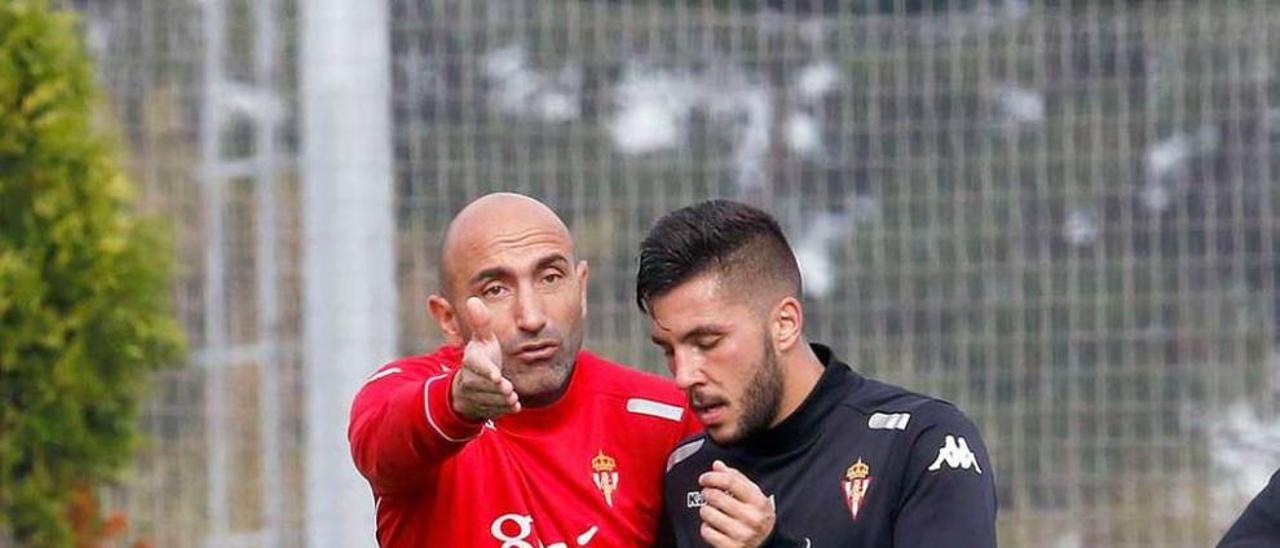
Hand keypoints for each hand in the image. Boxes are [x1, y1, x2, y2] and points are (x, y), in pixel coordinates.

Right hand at [450, 297, 520, 421]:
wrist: (468, 387)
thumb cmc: (481, 358)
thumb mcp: (482, 340)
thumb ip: (481, 323)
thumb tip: (473, 299)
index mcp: (471, 360)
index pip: (477, 366)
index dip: (487, 371)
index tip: (497, 376)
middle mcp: (470, 379)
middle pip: (485, 386)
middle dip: (497, 389)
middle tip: (510, 390)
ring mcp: (476, 395)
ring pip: (490, 400)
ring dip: (502, 400)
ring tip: (513, 398)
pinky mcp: (482, 408)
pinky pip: (494, 411)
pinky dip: (504, 410)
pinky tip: (515, 407)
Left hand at [697, 460, 775, 547]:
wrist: (767, 544)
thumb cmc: (757, 516)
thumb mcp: (753, 496)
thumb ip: (736, 479)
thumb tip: (717, 465)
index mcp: (759, 502)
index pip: (731, 482)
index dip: (713, 477)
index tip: (704, 478)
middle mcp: (752, 518)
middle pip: (716, 496)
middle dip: (707, 493)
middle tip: (708, 494)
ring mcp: (742, 534)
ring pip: (708, 513)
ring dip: (705, 510)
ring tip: (712, 511)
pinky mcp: (731, 547)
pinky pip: (707, 531)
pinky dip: (706, 527)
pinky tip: (714, 526)